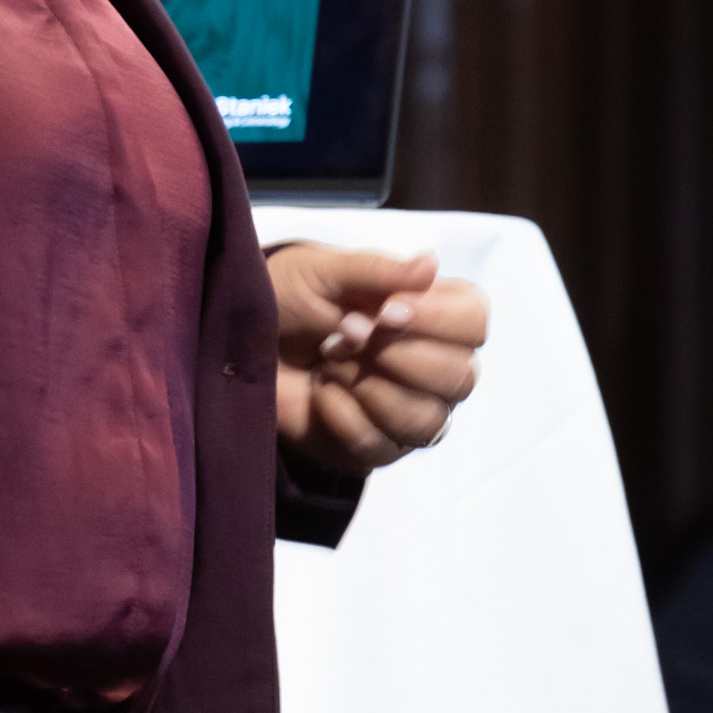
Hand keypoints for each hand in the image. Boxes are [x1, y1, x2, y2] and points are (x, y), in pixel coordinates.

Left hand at [270, 246, 487, 477]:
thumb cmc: (288, 299)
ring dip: (367, 385)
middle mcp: (434, 365)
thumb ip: (375, 270)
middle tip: (345, 334)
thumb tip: (430, 265)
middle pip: (461, 377)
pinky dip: (338, 412)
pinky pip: (376, 443)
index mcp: (432, 313)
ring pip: (426, 419)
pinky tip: (319, 390)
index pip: (475, 322)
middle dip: (395, 355)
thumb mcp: (320, 270)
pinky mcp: (377, 447)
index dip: (438, 319)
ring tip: (329, 359)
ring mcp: (410, 410)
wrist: (238, 342)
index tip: (386, 311)